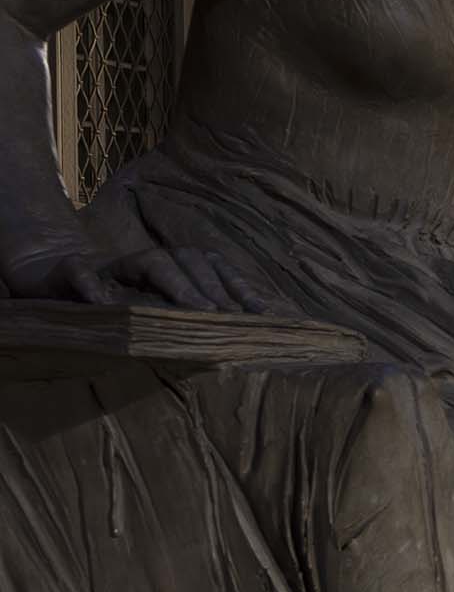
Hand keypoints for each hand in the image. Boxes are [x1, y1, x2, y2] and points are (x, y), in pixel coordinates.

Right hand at [6, 238, 275, 313]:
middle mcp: (148, 260)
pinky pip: (81, 273)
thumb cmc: (117, 299)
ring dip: (175, 283)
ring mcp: (112, 265)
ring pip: (150, 262)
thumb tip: (244, 331)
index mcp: (173, 266)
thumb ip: (192, 314)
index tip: (263, 312)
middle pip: (189, 262)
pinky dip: (91, 284)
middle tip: (230, 317)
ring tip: (196, 310)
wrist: (52, 277)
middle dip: (212, 289)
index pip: (215, 269)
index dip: (240, 288)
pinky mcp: (70, 272)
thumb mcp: (154, 308)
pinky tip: (103, 301)